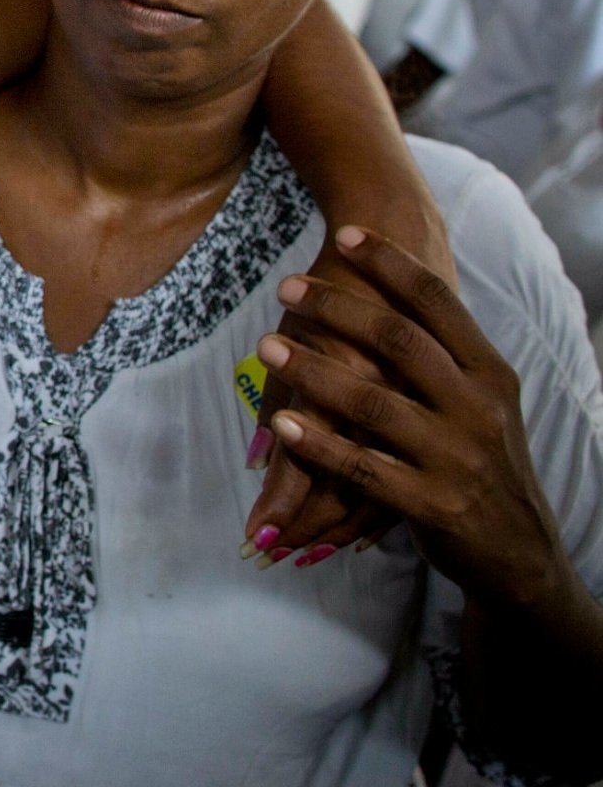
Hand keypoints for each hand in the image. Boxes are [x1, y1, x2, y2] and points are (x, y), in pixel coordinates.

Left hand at [259, 227, 574, 603]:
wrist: (521, 553)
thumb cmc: (482, 464)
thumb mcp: (477, 404)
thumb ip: (439, 359)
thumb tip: (380, 297)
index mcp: (489, 374)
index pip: (438, 305)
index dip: (392, 265)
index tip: (346, 233)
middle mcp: (477, 409)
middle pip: (402, 343)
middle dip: (339, 309)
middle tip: (286, 286)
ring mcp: (455, 458)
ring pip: (376, 404)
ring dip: (314, 373)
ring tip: (266, 348)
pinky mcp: (431, 505)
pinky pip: (364, 469)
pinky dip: (320, 444)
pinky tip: (280, 425)